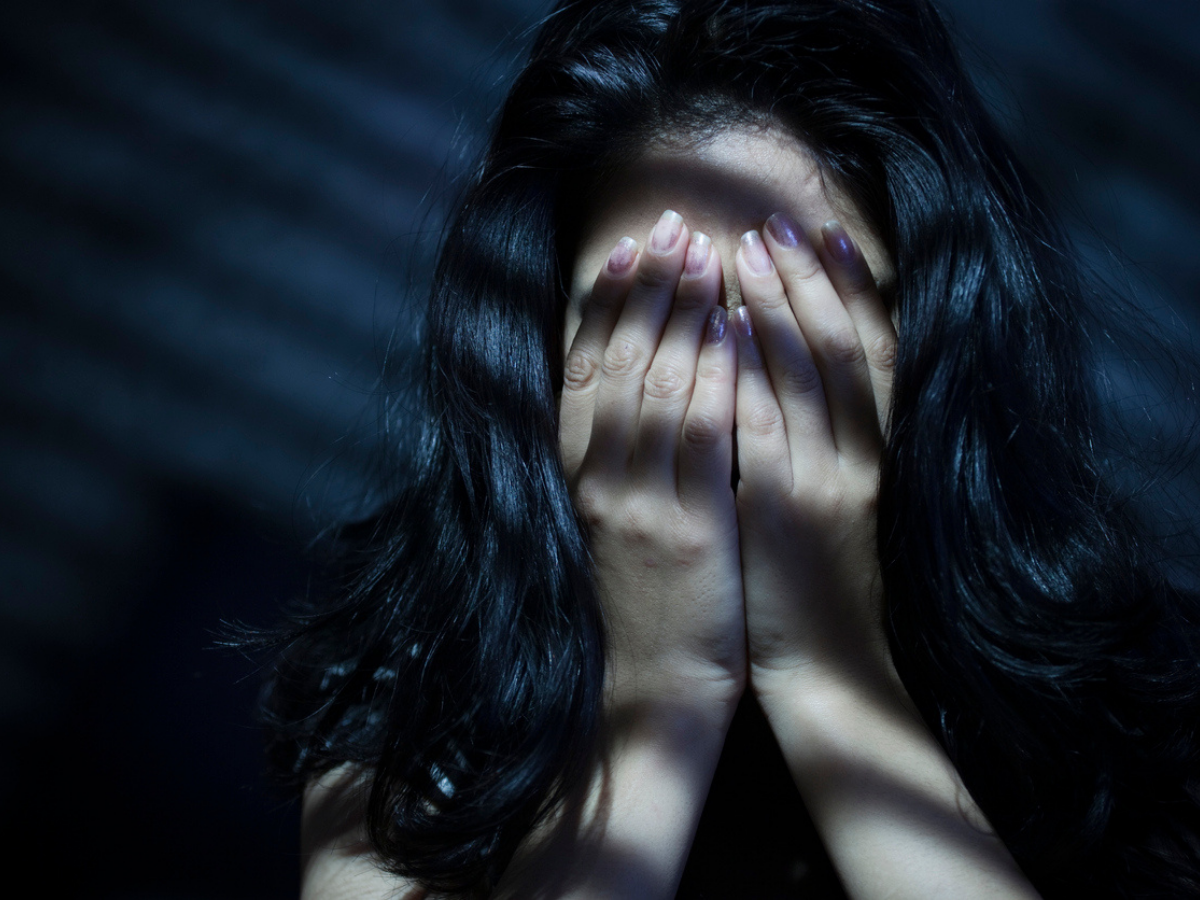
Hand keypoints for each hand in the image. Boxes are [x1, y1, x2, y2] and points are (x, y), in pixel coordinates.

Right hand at [560, 210, 743, 718]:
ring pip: (658, 385)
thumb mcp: (608, 525)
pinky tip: (732, 329)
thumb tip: (625, 388)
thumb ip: (610, 457)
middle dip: (649, 288)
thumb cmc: (635, 604)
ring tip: (708, 252)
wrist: (646, 692)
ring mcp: (638, 500)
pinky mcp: (685, 528)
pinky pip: (699, 438)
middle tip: (674, 224)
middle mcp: (597, 477)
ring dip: (683, 313)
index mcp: (576, 474)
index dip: (606, 304)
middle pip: (620, 361)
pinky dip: (713, 378)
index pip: (585, 369)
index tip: (627, 248)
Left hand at [730, 213, 896, 697]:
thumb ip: (826, 442)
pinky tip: (725, 325)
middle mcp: (858, 455)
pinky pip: (764, 424)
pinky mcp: (782, 507)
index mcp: (873, 453)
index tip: (824, 233)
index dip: (849, 288)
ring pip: (805, 371)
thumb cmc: (820, 584)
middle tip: (775, 222)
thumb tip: (791, 377)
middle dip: (806, 278)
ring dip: (775, 303)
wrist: (830, 666)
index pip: (870, 350)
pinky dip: (747, 369)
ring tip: (746, 247)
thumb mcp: (836, 503)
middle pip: (837, 344)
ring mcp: (823, 477)